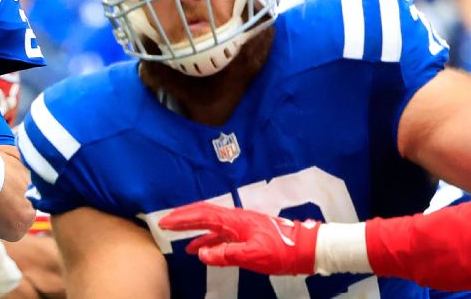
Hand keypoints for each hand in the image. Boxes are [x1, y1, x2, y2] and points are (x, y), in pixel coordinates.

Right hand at [158, 202, 319, 274]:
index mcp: (234, 220)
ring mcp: (240, 226)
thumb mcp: (252, 255)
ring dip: (192, 228)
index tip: (164, 222)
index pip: (202, 215)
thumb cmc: (281, 250)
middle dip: (183, 217)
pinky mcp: (245, 235)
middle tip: (164, 222)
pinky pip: (219, 235)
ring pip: (210, 224)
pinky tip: (198, 250)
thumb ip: (225, 254)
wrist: (305, 248)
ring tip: (175, 234)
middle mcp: (234, 219)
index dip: (182, 218)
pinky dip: (206, 240)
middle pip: (203, 214)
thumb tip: (200, 254)